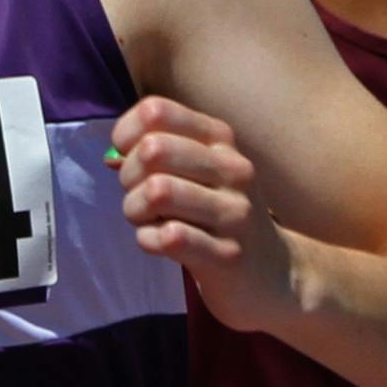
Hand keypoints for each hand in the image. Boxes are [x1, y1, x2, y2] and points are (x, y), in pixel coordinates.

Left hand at [112, 96, 290, 333]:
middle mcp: (233, 169)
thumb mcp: (202, 174)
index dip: (126, 134)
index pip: (157, 111)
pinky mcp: (227, 255)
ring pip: (157, 192)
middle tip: (138, 197)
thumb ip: (161, 155)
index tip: (128, 159)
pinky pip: (168, 237)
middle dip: (128, 176)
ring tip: (147, 222)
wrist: (274, 275)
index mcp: (221, 140)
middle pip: (153, 150)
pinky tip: (160, 244)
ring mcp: (234, 213)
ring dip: (135, 210)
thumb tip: (113, 155)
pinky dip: (149, 240)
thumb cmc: (221, 217)